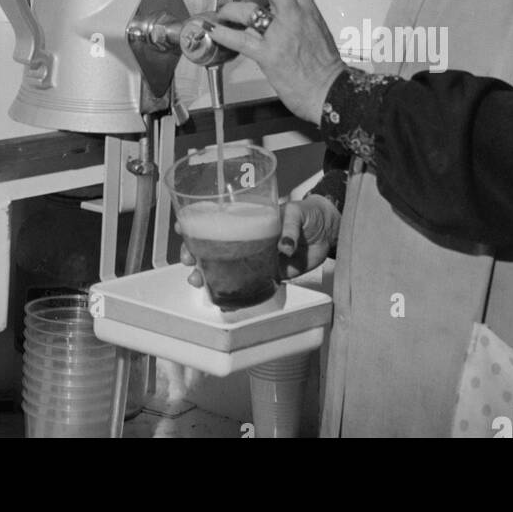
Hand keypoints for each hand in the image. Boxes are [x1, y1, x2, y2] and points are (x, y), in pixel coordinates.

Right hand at [177, 194, 336, 288]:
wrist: (328, 233)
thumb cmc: (308, 213)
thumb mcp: (297, 212)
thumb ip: (289, 228)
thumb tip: (283, 248)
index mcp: (249, 217)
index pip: (217, 218)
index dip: (197, 223)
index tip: (183, 228)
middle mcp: (247, 237)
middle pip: (214, 244)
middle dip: (195, 252)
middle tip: (188, 261)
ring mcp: (255, 257)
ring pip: (224, 266)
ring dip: (206, 273)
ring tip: (197, 280)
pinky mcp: (268, 274)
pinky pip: (247, 284)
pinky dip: (233, 293)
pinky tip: (221, 298)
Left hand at [208, 0, 344, 123]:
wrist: (331, 92)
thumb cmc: (324, 67)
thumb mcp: (318, 30)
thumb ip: (300, 16)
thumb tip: (280, 8)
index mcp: (309, 11)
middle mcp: (295, 18)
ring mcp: (280, 36)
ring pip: (250, 9)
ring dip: (231, 8)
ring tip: (225, 12)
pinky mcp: (268, 56)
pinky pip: (240, 40)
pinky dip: (222, 33)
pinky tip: (213, 30)